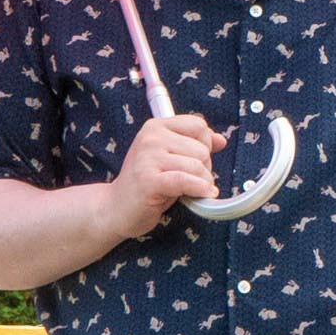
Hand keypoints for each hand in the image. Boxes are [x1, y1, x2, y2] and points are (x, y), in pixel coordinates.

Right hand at [106, 113, 224, 235]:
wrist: (115, 208)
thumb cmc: (147, 184)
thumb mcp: (171, 158)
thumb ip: (194, 145)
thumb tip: (221, 139)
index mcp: (156, 127)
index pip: (199, 126)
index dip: (205, 145)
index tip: (195, 161)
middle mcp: (151, 138)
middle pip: (202, 148)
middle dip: (203, 168)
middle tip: (187, 180)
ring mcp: (148, 158)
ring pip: (198, 166)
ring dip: (201, 183)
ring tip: (187, 190)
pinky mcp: (149, 180)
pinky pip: (186, 181)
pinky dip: (199, 189)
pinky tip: (202, 195)